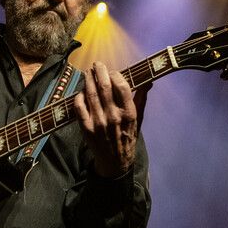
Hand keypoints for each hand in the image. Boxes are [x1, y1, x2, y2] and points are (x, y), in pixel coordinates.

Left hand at [73, 62, 140, 177]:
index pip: (122, 86)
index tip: (112, 71)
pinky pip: (79, 107)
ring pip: (91, 94)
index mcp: (129, 113)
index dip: (116, 75)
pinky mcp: (86, 128)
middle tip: (96, 65)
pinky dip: (79, 97)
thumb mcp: (139, 120)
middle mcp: (114, 116)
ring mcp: (99, 122)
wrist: (115, 162)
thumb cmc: (127, 138)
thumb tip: (148, 82)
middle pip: (104, 86)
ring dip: (87, 80)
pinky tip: (81, 92)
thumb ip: (141, 99)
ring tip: (87, 73)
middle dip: (99, 72)